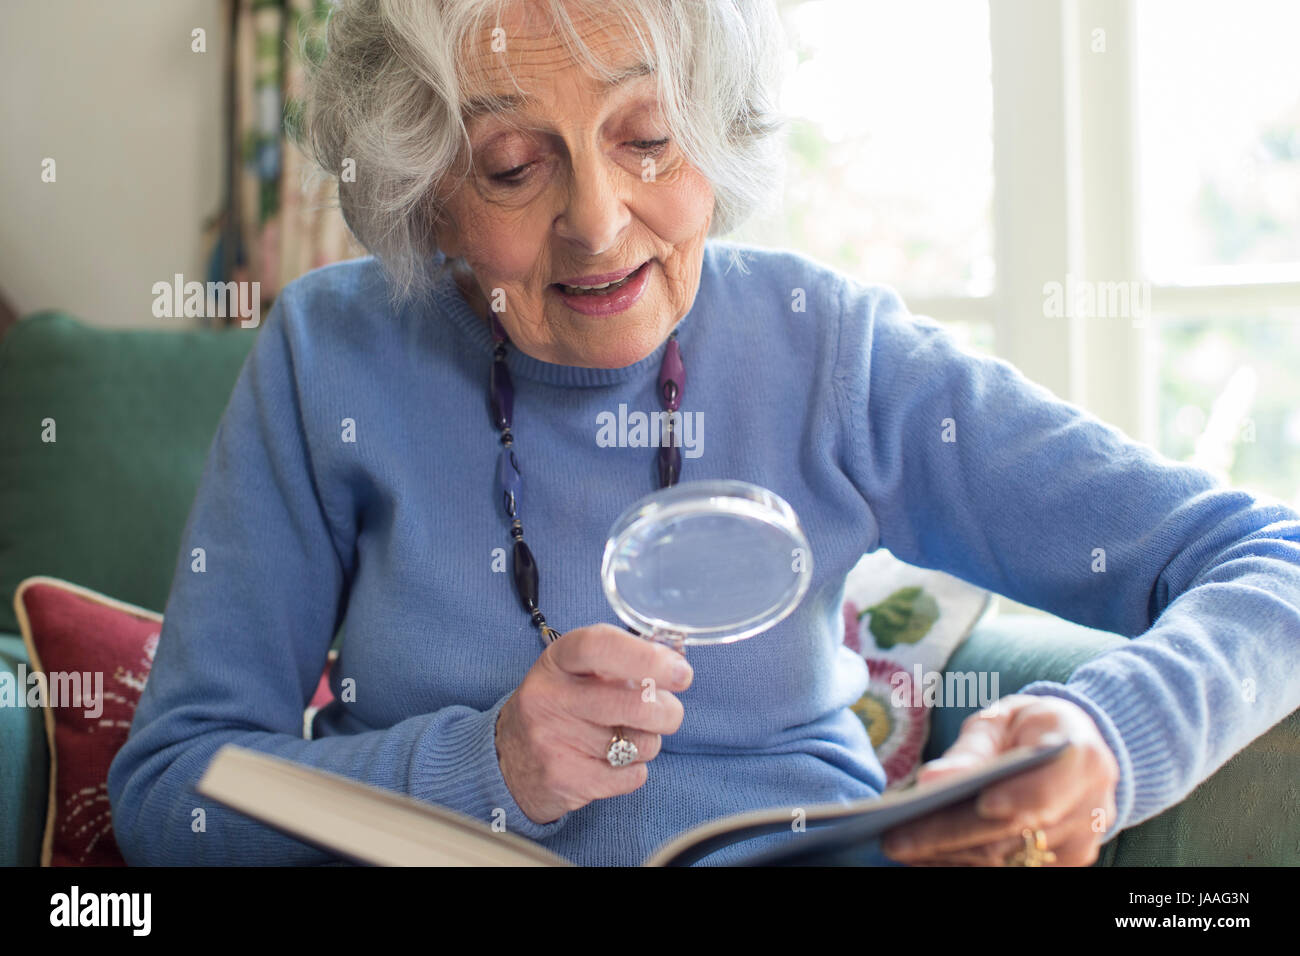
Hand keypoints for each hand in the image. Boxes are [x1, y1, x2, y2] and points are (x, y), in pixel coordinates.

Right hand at [495, 623, 692, 824]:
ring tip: (624, 737)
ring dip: (646, 742)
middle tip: (667, 712)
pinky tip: (610, 762)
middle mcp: (549, 696)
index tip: (680, 672)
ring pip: (639, 743)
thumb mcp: (577, 671)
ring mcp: (553, 740)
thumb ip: (621, 661)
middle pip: (634, 703)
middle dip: (667, 711)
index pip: (601, 646)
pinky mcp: (563, 779)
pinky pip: (631, 776)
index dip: (647, 657)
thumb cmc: (559, 705)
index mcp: (558, 660)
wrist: (507, 759)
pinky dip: (633, 771)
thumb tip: (677, 663)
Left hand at [881, 694, 1119, 865]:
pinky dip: (964, 864)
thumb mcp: (1000, 721)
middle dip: (954, 836)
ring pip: (1010, 861)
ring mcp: (1079, 843)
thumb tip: (933, 781)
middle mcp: (1090, 806)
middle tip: (897, 839)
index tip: (981, 804)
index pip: (1050, 786)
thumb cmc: (1026, 727)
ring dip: (951, 857)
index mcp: (1080, 756)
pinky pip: (1011, 871)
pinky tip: (924, 856)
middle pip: (1018, 832)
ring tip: (899, 848)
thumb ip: (971, 751)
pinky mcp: (1064, 866)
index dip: (1019, 799)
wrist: (1073, 747)